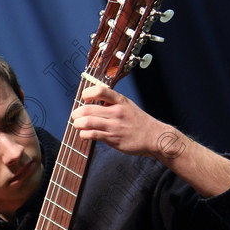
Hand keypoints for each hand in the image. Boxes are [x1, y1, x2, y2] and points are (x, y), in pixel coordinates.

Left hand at [71, 84, 229, 196]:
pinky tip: (85, 135)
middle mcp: (117, 112)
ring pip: (88, 122)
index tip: (84, 98)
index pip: (100, 91)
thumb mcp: (128, 106)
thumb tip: (93, 102)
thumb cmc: (139, 122)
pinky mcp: (113, 139)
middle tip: (75, 116)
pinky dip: (84, 135)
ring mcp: (114, 126)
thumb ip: (112, 103)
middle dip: (77, 113)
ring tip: (78, 125)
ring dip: (78, 124)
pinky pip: (92, 135)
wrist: (154, 137)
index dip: (87, 93)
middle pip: (88, 109)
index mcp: (120, 101)